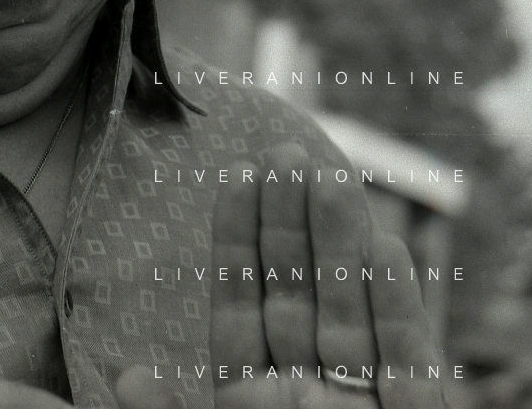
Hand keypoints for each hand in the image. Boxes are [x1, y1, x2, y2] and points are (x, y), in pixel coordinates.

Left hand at [116, 143, 444, 408]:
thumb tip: (125, 377)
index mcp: (247, 404)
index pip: (241, 306)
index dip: (239, 238)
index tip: (233, 174)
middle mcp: (305, 401)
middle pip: (297, 295)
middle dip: (290, 221)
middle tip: (282, 148)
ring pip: (350, 314)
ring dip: (341, 243)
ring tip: (326, 172)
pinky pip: (406, 363)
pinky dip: (398, 307)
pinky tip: (385, 246)